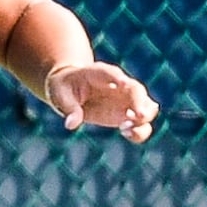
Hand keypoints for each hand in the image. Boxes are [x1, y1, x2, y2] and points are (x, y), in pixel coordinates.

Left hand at [45, 62, 159, 142]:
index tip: (124, 83)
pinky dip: (140, 129)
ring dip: (144, 116)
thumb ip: (68, 108)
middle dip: (139, 102)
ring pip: (146, 105)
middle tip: (138, 116)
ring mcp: (127, 99)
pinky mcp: (128, 114)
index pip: (110, 72)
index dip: (117, 77)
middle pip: (135, 89)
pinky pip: (141, 123)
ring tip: (128, 128)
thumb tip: (71, 124)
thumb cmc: (64, 88)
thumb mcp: (60, 95)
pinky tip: (128, 134)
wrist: (72, 89)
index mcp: (98, 73)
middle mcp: (119, 84)